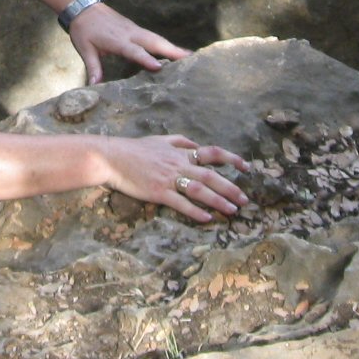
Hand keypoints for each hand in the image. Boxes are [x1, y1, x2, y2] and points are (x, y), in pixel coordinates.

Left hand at [66, 2, 190, 83]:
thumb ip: (93, 67)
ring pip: (156, 38)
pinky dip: (165, 43)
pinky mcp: (135, 29)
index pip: (134, 51)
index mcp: (117, 40)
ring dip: (172, 47)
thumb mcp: (85, 49)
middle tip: (189, 59)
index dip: (146, 59)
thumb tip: (94, 86)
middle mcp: (129, 34)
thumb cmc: (84, 30)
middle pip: (153, 42)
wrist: (84, 7)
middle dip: (171, 50)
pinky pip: (153, 37)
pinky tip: (174, 51)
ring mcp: (134, 30)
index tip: (159, 67)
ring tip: (189, 56)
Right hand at [97, 135, 249, 222]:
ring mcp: (169, 179)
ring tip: (232, 210)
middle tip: (245, 199)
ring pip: (199, 190)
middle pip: (211, 175)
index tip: (246, 167)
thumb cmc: (135, 149)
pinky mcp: (158, 192)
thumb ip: (181, 142)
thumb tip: (197, 145)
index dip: (231, 159)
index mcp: (180, 152)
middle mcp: (178, 164)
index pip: (212, 152)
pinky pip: (180, 203)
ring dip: (218, 201)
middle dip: (231, 188)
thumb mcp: (160, 140)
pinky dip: (195, 211)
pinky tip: (206, 218)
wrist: (112, 157)